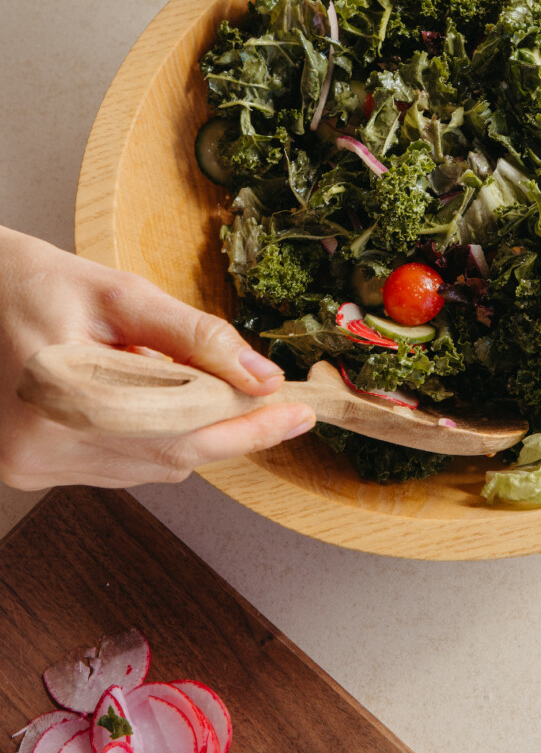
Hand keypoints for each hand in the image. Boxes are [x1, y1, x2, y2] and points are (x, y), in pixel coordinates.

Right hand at [0, 228, 314, 489]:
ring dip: (193, 434)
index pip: (180, 425)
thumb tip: (260, 374)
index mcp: (62, 391)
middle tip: (289, 413)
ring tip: (214, 390)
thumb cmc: (41, 282)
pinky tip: (158, 403)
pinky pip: (122, 467)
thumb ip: (194, 335)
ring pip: (150, 467)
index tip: (296, 412)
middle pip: (170, 455)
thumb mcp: (123, 294)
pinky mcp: (31, 471)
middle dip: (236, 434)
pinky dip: (155, 440)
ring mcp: (33, 465)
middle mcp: (42, 444)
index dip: (247, 424)